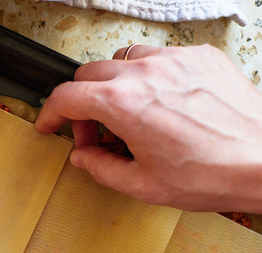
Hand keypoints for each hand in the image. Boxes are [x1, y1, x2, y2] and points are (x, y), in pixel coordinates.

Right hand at [35, 44, 261, 212]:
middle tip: (95, 133)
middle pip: (89, 73)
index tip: (49, 124)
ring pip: (123, 60)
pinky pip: (160, 57)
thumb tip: (84, 157)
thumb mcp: (142, 185)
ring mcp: (175, 60)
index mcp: (123, 103)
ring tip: (129, 116)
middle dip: (82, 104)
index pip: (66, 96)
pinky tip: (162, 104)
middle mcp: (145, 73)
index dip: (49, 113)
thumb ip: (101, 168)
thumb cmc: (213, 173)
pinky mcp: (200, 57)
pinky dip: (150, 77)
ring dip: (114, 85)